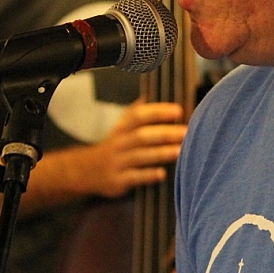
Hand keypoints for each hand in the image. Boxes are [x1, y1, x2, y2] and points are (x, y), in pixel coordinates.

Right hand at [61, 100, 186, 198]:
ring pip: (140, 156)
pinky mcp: (117, 180)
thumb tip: (157, 92)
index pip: (138, 115)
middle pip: (141, 136)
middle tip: (186, 132)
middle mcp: (119, 143)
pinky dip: (148, 175)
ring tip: (180, 151)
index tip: (178, 111)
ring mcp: (118, 162)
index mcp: (122, 127)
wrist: (87, 170)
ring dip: (161, 153)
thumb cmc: (116, 145)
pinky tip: (162, 174)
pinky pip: (134, 177)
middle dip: (165, 133)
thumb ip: (139, 112)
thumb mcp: (123, 126)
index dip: (158, 111)